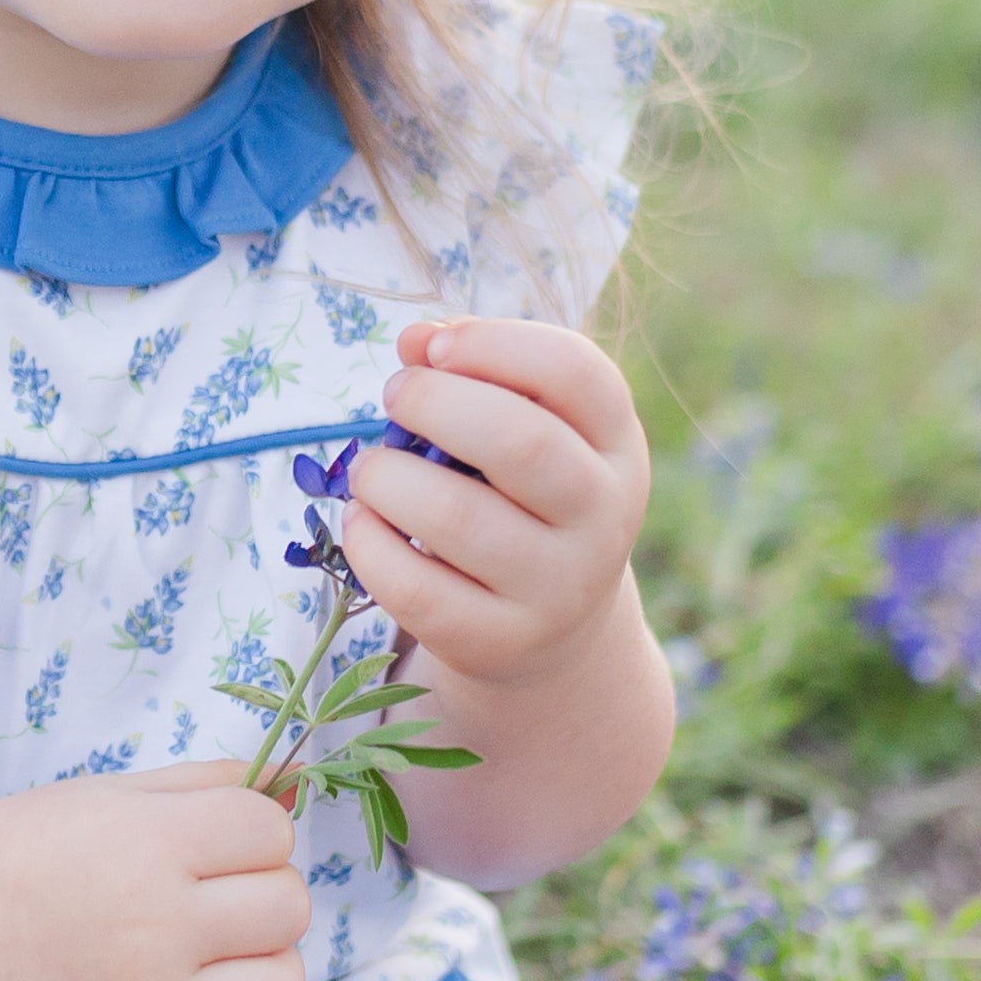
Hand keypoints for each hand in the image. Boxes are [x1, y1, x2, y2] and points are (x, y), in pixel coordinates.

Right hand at [0, 765, 311, 980]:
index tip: (209, 842)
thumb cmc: (32, 847)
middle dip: (260, 893)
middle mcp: (158, 928)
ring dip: (259, 965)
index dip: (250, 832)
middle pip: (290, 908)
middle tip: (206, 895)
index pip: (273, 833)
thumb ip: (215, 785)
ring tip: (208, 953)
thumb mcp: (117, 794)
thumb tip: (307, 779)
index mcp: (153, 845)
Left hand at [339, 318, 650, 714]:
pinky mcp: (501, 640)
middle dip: (433, 402)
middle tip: (393, 396)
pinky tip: (362, 522)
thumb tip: (415, 340)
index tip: (435, 347)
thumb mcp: (532, 430)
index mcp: (617, 444)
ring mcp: (558, 586)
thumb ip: (480, 374)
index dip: (495, 343)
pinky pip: (418, 590)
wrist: (555, 628)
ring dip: (387, 476)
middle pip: (521, 442)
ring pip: (458, 518)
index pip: (576, 373)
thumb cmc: (525, 499)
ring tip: (369, 469)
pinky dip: (369, 544)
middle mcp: (603, 516)